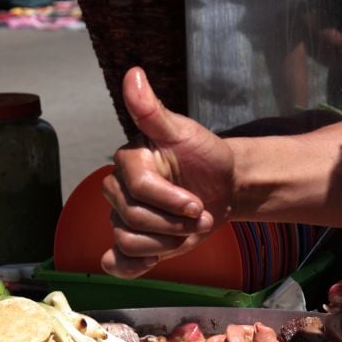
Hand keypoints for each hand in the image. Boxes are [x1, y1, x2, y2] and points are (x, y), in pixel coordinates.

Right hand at [100, 67, 235, 278]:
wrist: (223, 186)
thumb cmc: (205, 156)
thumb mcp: (185, 132)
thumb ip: (154, 110)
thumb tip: (133, 75)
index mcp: (129, 161)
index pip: (139, 188)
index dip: (169, 201)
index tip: (197, 204)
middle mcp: (119, 190)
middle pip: (132, 218)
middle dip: (173, 223)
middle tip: (200, 215)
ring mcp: (124, 217)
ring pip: (129, 241)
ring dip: (166, 242)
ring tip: (190, 230)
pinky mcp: (134, 241)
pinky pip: (118, 261)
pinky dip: (130, 266)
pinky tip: (151, 262)